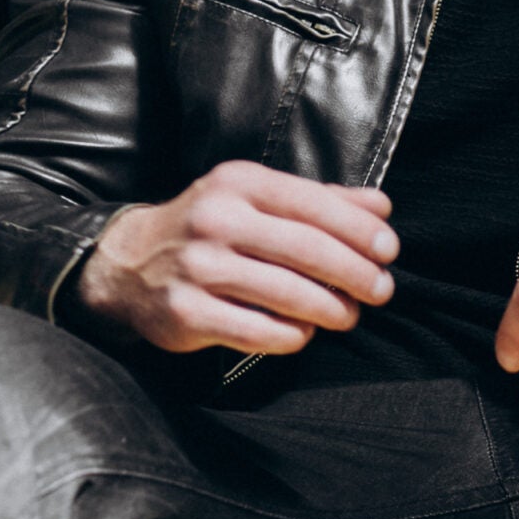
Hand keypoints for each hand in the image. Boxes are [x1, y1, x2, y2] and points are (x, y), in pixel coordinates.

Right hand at [74, 161, 396, 353]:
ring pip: (288, 294)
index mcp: (237, 183)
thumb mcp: (256, 199)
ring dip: (331, 310)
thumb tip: (382, 207)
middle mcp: (215, 220)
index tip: (390, 250)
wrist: (129, 262)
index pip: (312, 204)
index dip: (359, 230)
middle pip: (306, 250)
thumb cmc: (210, 227)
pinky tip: (303, 333)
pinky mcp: (186, 313)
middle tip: (382, 290)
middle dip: (355, 273)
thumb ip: (319, 202)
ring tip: (348, 316)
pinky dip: (292, 336)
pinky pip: (258, 332)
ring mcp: (198, 267)